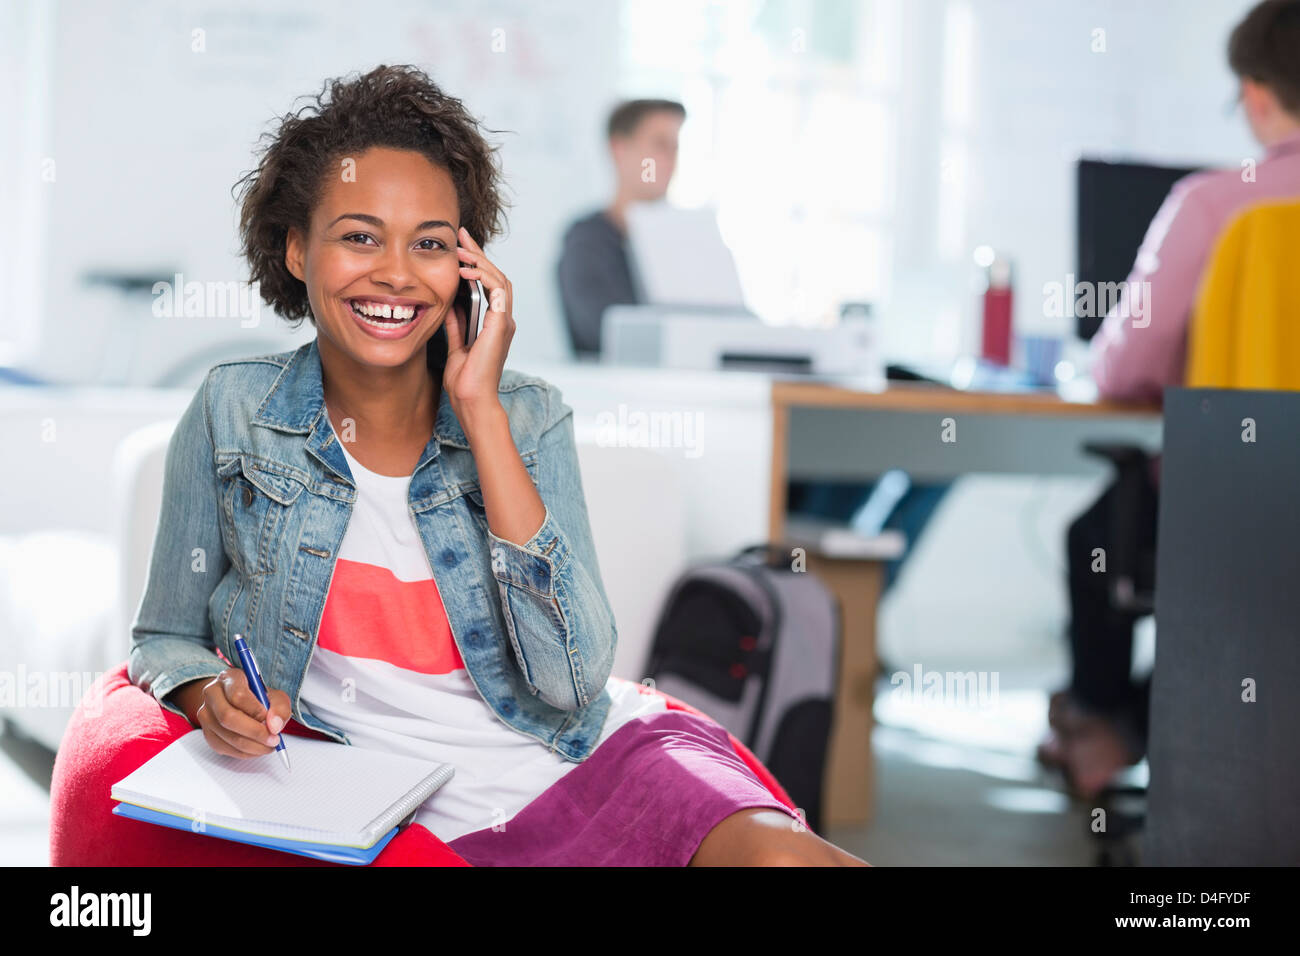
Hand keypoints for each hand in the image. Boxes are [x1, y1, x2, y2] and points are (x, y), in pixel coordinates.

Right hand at [175, 669, 291, 758]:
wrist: (242, 703)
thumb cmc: (259, 698)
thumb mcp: (275, 696)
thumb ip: (279, 708)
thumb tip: (274, 727)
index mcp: (229, 678)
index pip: (238, 695)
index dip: (256, 711)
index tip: (271, 721)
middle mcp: (212, 694)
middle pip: (227, 717)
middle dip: (254, 732)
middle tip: (273, 739)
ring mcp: (206, 714)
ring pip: (226, 735)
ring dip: (252, 746)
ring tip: (269, 746)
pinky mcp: (207, 732)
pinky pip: (223, 747)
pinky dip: (244, 753)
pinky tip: (257, 749)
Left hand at [443, 226, 511, 425]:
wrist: (472, 399)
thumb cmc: (465, 381)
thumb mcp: (456, 346)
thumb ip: (457, 325)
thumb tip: (450, 305)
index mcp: (495, 324)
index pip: (489, 285)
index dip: (476, 264)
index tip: (460, 247)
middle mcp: (503, 320)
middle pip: (496, 276)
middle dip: (478, 253)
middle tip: (461, 234)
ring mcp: (504, 322)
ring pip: (499, 278)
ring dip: (480, 261)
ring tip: (460, 248)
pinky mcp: (501, 325)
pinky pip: (497, 291)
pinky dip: (483, 276)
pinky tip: (466, 270)